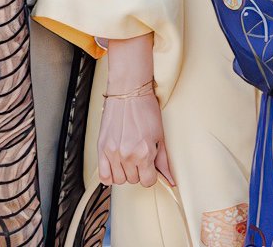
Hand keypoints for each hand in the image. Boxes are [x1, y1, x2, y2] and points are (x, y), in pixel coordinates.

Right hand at [98, 35, 174, 187]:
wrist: (128, 93)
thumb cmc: (145, 110)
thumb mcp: (160, 136)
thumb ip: (164, 161)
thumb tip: (171, 180)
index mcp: (144, 152)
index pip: (147, 181)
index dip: (150, 175)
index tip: (150, 167)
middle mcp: (127, 155)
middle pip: (133, 180)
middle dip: (138, 172)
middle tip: (139, 157)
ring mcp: (112, 153)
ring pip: (118, 180)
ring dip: (124, 173)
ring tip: (128, 159)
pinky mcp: (101, 148)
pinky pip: (103, 176)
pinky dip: (110, 175)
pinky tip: (116, 165)